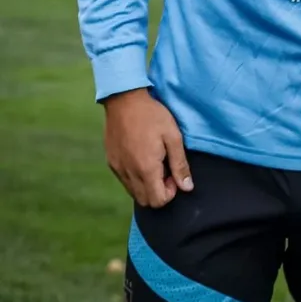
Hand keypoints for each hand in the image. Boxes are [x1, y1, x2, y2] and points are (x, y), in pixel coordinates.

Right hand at [103, 88, 193, 207]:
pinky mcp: (111, 163)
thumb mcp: (173, 136)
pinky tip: (142, 157)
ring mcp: (117, 169)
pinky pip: (124, 181)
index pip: (157, 201)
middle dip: (159, 191)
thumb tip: (187, 187)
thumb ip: (180, 164)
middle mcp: (129, 174)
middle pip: (145, 201)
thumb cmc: (153, 116)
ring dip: (147, 185)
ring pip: (133, 193)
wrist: (124, 100)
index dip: (170, 193)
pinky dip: (135, 178)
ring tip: (154, 162)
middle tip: (165, 169)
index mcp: (146, 168)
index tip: (173, 174)